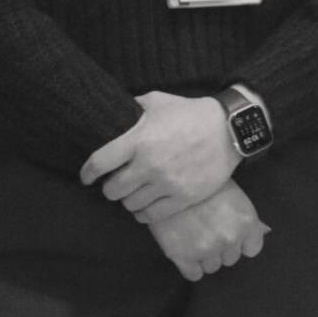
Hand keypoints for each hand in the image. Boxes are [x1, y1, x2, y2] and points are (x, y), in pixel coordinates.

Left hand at [80, 91, 238, 221]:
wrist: (230, 129)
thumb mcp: (159, 101)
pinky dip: (144, 214)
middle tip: (117, 183)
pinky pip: (151, 216)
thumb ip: (134, 107)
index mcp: (139, 140)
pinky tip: (146, 206)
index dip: (88, 173)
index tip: (88, 177)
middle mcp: (149, 164)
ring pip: (130, 205)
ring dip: (129, 200)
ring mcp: (167, 183)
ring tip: (135, 192)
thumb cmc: (191, 113)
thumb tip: (115, 111)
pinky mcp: (183, 197)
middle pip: (112, 190)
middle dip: (111, 188)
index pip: (98, 163)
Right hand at [148, 181, 268, 281]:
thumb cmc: (205, 184)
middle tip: (209, 232)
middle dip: (222, 248)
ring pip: (212, 267)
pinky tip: (186, 250)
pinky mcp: (183, 257)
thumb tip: (263, 231)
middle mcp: (230, 238)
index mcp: (246, 221)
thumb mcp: (234, 194)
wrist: (171, 181)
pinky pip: (194, 275)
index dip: (242, 243)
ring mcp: (207, 249)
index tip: (233, 236)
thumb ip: (246, 217)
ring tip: (195, 238)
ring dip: (206, 257)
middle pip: (231, 259)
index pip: (253, 249)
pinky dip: (191, 267)